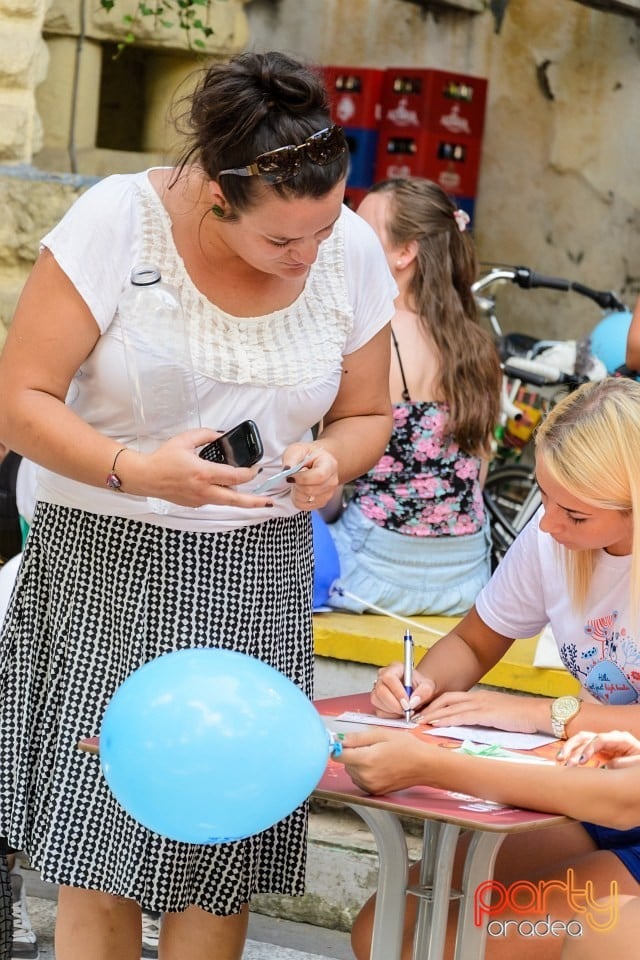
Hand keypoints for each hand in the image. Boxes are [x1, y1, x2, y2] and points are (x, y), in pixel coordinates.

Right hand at [120, 429, 268, 507]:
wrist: (145, 477)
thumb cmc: (163, 459)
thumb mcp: (185, 440)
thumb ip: (206, 435)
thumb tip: (220, 435)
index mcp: (203, 473)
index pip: (235, 477)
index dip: (250, 473)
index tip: (255, 468)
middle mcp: (203, 490)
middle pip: (236, 500)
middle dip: (255, 502)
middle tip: (269, 502)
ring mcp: (199, 500)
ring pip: (225, 501)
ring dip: (239, 498)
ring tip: (253, 497)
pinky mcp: (194, 504)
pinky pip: (213, 500)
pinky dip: (221, 494)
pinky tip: (223, 487)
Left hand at [281, 442, 340, 511]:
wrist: (315, 462)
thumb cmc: (306, 455)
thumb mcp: (297, 450)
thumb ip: (291, 458)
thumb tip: (286, 470)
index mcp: (330, 464)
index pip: (319, 476)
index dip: (302, 478)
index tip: (290, 475)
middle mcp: (332, 481)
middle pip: (311, 490)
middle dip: (296, 485)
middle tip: (293, 477)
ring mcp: (328, 494)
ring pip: (306, 499)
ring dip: (296, 491)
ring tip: (297, 482)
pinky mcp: (321, 503)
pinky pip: (303, 506)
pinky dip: (296, 499)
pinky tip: (299, 489)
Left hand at [337, 728, 430, 794]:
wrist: (425, 766)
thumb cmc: (407, 747)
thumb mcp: (382, 734)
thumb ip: (358, 738)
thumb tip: (339, 739)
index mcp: (367, 760)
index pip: (338, 755)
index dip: (338, 746)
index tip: (342, 741)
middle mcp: (366, 776)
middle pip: (345, 763)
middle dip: (352, 753)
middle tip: (370, 746)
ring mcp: (370, 786)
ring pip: (351, 772)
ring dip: (357, 763)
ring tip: (376, 756)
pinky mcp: (375, 791)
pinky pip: (360, 780)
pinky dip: (364, 772)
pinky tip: (378, 766)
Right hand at [371, 663, 435, 717]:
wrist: (417, 693)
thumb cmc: (420, 687)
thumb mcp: (428, 687)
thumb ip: (424, 692)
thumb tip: (413, 702)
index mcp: (395, 668)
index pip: (389, 677)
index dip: (397, 691)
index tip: (407, 703)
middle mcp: (382, 676)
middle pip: (380, 690)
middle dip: (394, 704)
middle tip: (407, 711)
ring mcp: (377, 688)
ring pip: (377, 701)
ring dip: (392, 710)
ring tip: (405, 711)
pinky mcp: (376, 700)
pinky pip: (378, 710)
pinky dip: (389, 715)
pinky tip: (399, 712)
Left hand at [416, 689, 542, 733]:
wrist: (539, 713)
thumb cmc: (522, 718)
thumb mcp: (499, 716)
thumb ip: (484, 718)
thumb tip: (471, 728)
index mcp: (480, 698)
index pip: (452, 698)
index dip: (436, 705)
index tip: (423, 712)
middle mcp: (478, 698)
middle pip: (446, 699)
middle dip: (429, 707)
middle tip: (414, 716)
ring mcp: (482, 704)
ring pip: (450, 706)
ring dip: (432, 714)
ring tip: (418, 721)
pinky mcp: (486, 713)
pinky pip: (461, 715)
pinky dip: (446, 719)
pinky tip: (435, 724)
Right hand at [557, 729, 639, 767]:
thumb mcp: (638, 765)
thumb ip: (624, 764)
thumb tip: (607, 766)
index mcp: (620, 739)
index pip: (600, 739)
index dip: (589, 748)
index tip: (581, 761)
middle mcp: (608, 739)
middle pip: (585, 737)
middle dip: (572, 747)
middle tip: (563, 760)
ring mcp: (601, 744)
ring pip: (580, 742)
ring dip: (568, 750)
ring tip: (559, 760)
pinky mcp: (597, 751)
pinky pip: (581, 751)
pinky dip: (572, 756)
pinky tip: (563, 764)